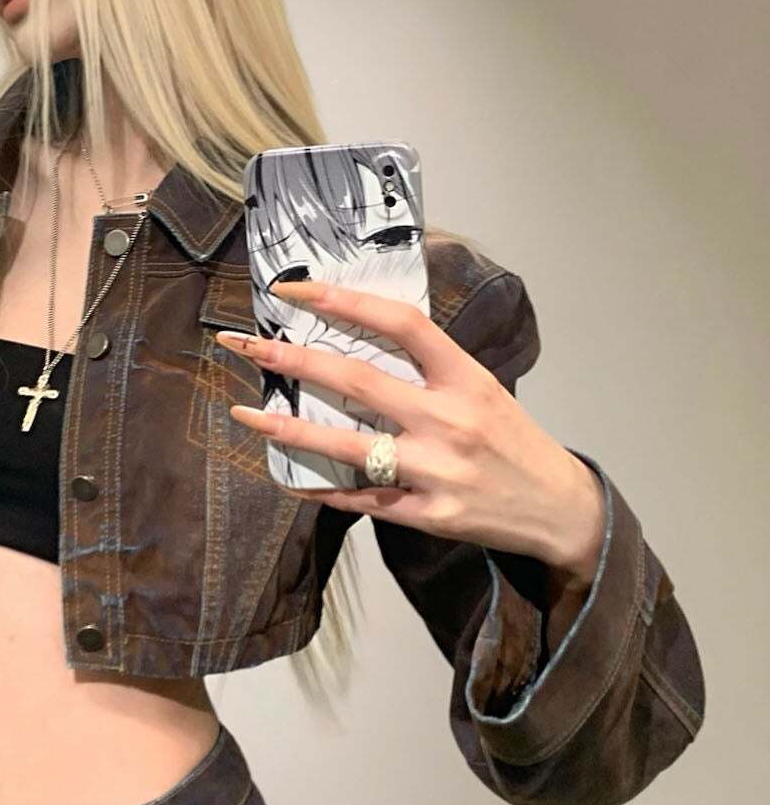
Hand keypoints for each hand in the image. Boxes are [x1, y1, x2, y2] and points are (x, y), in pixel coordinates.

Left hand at [216, 278, 604, 570]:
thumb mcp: (483, 387)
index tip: (295, 289)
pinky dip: (322, 489)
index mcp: (465, 378)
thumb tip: (361, 334)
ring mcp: (437, 471)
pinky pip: (362, 499)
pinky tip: (288, 480)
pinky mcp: (429, 515)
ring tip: (244, 413)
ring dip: (288, 429)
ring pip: (348, 446)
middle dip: (294, 359)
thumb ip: (430, 366)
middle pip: (358, 381)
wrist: (559, 508)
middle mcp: (450, 420)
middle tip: (246, 344)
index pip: (400, 323)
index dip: (344, 300)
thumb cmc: (512, 440)